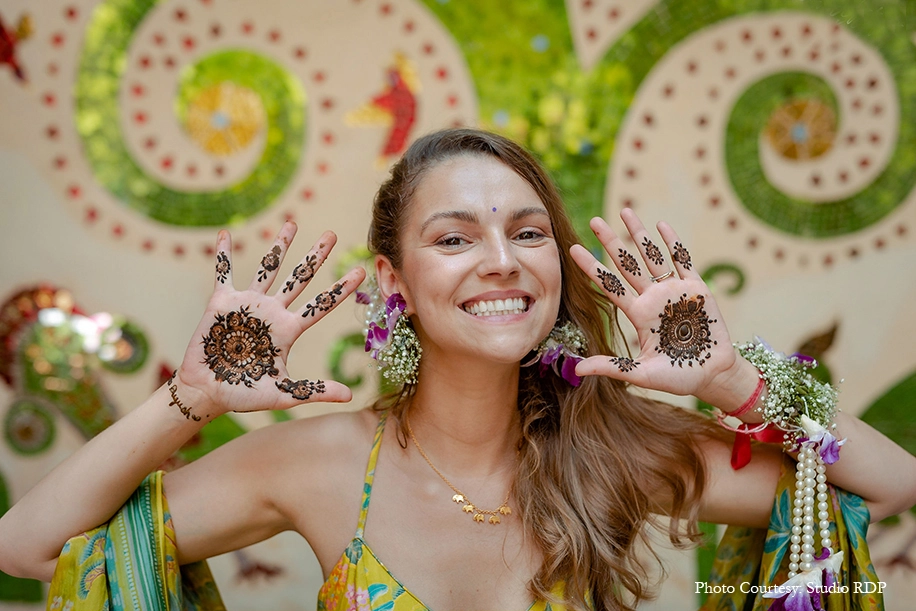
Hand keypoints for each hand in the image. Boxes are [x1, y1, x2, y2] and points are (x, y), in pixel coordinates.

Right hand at [173, 222, 365, 416]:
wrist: (207, 392)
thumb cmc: (244, 394)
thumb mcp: (284, 393)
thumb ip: (315, 390)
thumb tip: (350, 396)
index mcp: (288, 330)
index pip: (321, 304)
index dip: (340, 289)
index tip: (360, 271)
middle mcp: (272, 311)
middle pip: (299, 278)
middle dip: (315, 256)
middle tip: (332, 234)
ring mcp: (248, 304)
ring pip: (267, 267)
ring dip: (279, 246)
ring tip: (292, 224)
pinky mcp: (221, 302)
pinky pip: (223, 272)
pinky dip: (223, 254)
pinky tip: (226, 234)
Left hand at [570, 209, 750, 406]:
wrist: (713, 375)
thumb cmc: (678, 376)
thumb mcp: (642, 374)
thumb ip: (612, 367)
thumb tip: (577, 369)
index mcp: (638, 314)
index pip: (609, 285)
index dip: (591, 267)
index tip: (572, 248)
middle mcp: (653, 298)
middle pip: (627, 264)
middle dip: (611, 242)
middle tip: (594, 220)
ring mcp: (674, 291)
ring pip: (652, 255)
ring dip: (639, 234)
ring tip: (625, 210)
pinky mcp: (697, 289)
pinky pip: (683, 260)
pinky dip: (673, 243)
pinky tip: (662, 225)